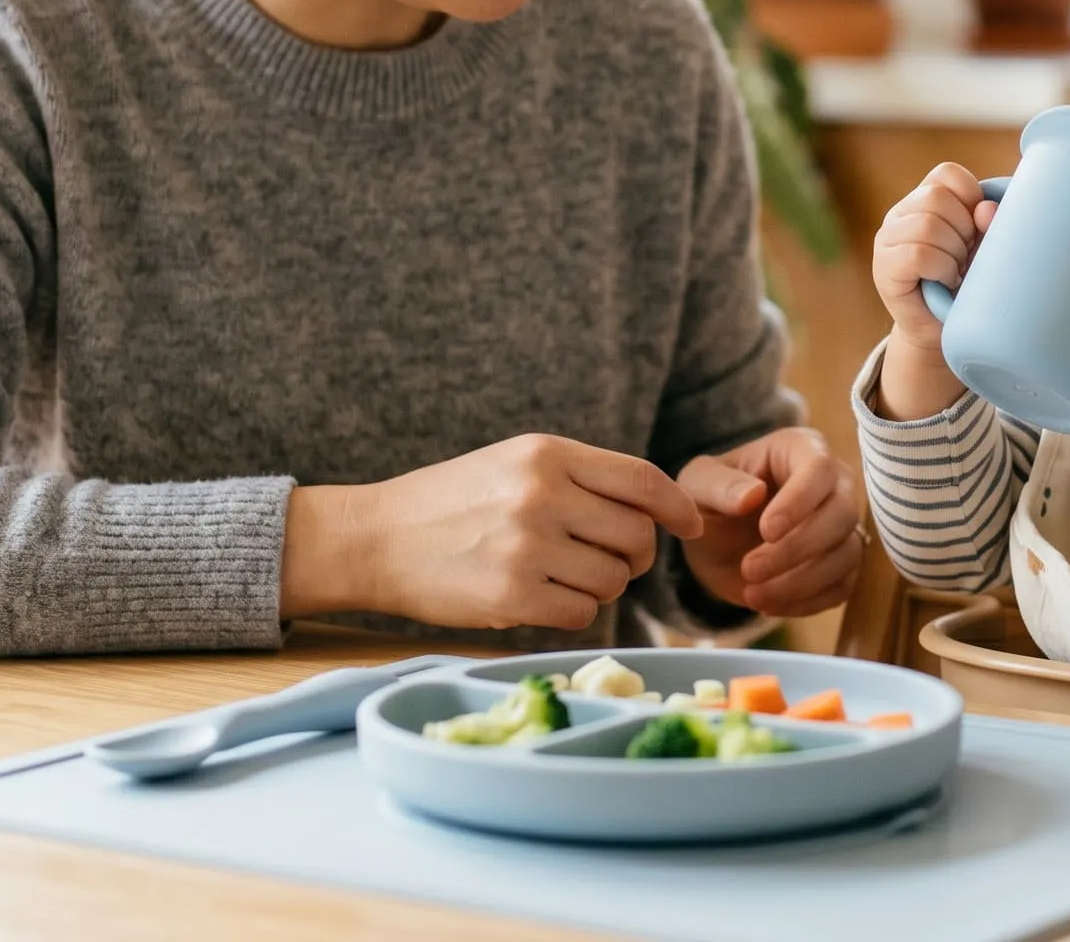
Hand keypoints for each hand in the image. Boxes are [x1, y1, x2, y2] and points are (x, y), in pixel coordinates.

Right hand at [279, 434, 702, 632]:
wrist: (378, 539)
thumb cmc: (456, 501)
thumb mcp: (517, 463)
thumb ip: (583, 478)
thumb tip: (659, 511)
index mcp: (548, 455)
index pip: (643, 481)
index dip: (678, 508)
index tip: (690, 525)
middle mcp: (542, 496)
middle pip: (636, 535)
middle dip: (636, 555)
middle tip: (614, 560)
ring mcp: (527, 547)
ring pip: (613, 580)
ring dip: (602, 586)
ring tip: (566, 576)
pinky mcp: (511, 596)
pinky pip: (582, 613)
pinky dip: (574, 612)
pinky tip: (543, 598)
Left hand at [675, 427, 866, 616]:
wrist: (718, 543)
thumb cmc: (710, 501)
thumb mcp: (698, 486)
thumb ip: (718, 486)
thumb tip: (752, 496)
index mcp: (800, 449)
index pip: (819, 468)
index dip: (799, 502)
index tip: (766, 531)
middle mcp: (833, 482)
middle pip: (842, 513)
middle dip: (796, 549)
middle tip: (750, 569)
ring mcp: (843, 523)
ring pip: (847, 553)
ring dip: (801, 581)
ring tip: (754, 594)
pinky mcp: (843, 562)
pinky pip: (843, 585)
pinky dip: (808, 601)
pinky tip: (770, 604)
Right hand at [867, 162, 996, 419]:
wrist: (944, 330)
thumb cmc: (967, 283)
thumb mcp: (984, 248)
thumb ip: (987, 225)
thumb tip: (986, 209)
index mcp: (924, 199)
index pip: (947, 173)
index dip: (971, 197)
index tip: (977, 228)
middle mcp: (900, 214)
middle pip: (937, 197)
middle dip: (963, 229)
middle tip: (965, 255)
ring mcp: (887, 239)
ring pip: (927, 225)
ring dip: (953, 252)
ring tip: (955, 271)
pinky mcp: (884, 268)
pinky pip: (918, 254)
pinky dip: (940, 268)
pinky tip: (944, 280)